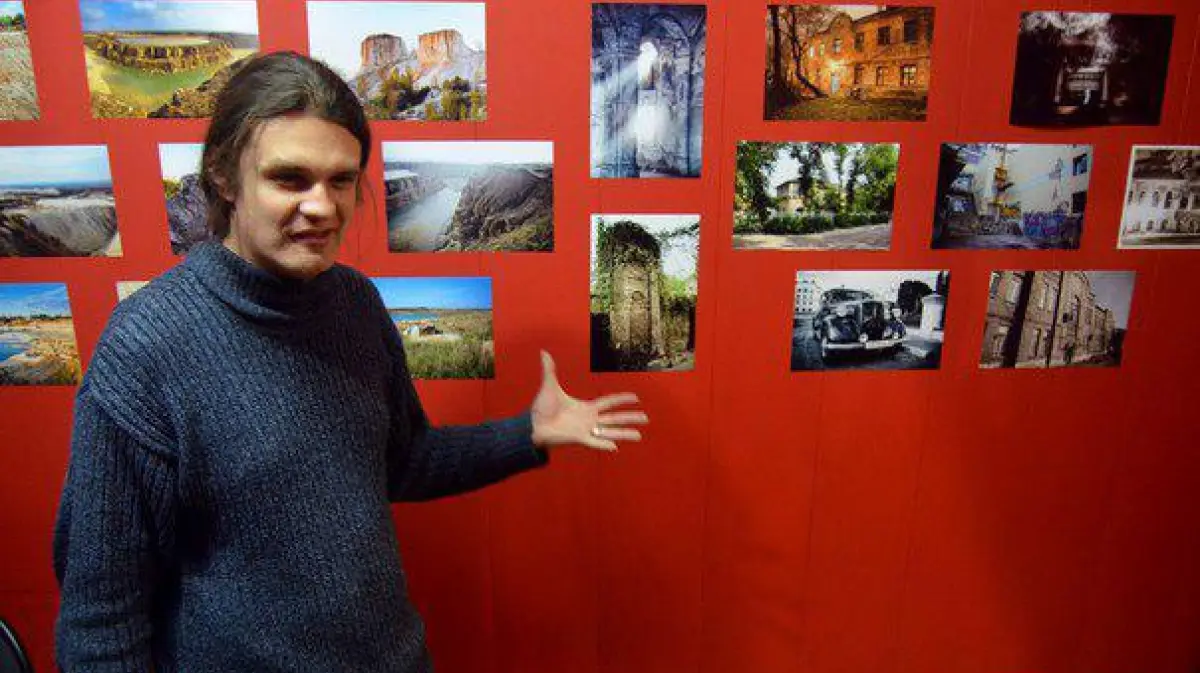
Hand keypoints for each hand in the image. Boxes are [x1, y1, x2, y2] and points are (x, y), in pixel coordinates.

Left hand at [530, 350, 647, 450]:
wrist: (532, 425)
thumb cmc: (541, 408)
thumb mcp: (548, 386)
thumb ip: (549, 370)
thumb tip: (543, 352)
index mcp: (586, 407)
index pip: (609, 403)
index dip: (622, 400)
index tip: (636, 398)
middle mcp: (589, 420)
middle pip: (615, 418)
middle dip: (630, 418)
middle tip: (646, 419)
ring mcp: (585, 430)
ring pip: (610, 431)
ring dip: (624, 433)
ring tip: (639, 436)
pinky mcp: (578, 439)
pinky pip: (594, 442)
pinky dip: (604, 444)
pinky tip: (615, 447)